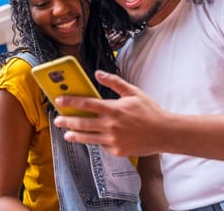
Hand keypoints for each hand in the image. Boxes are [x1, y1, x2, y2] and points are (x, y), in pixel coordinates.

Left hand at [53, 70, 169, 156]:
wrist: (165, 133)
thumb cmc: (150, 111)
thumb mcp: (133, 92)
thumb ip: (114, 82)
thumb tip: (98, 73)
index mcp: (114, 109)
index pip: (87, 104)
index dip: (71, 102)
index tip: (59, 100)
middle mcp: (111, 125)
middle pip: (82, 123)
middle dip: (67, 121)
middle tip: (57, 120)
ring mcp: (113, 140)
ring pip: (88, 138)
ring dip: (75, 136)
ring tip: (66, 134)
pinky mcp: (117, 150)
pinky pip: (102, 145)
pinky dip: (95, 141)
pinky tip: (91, 139)